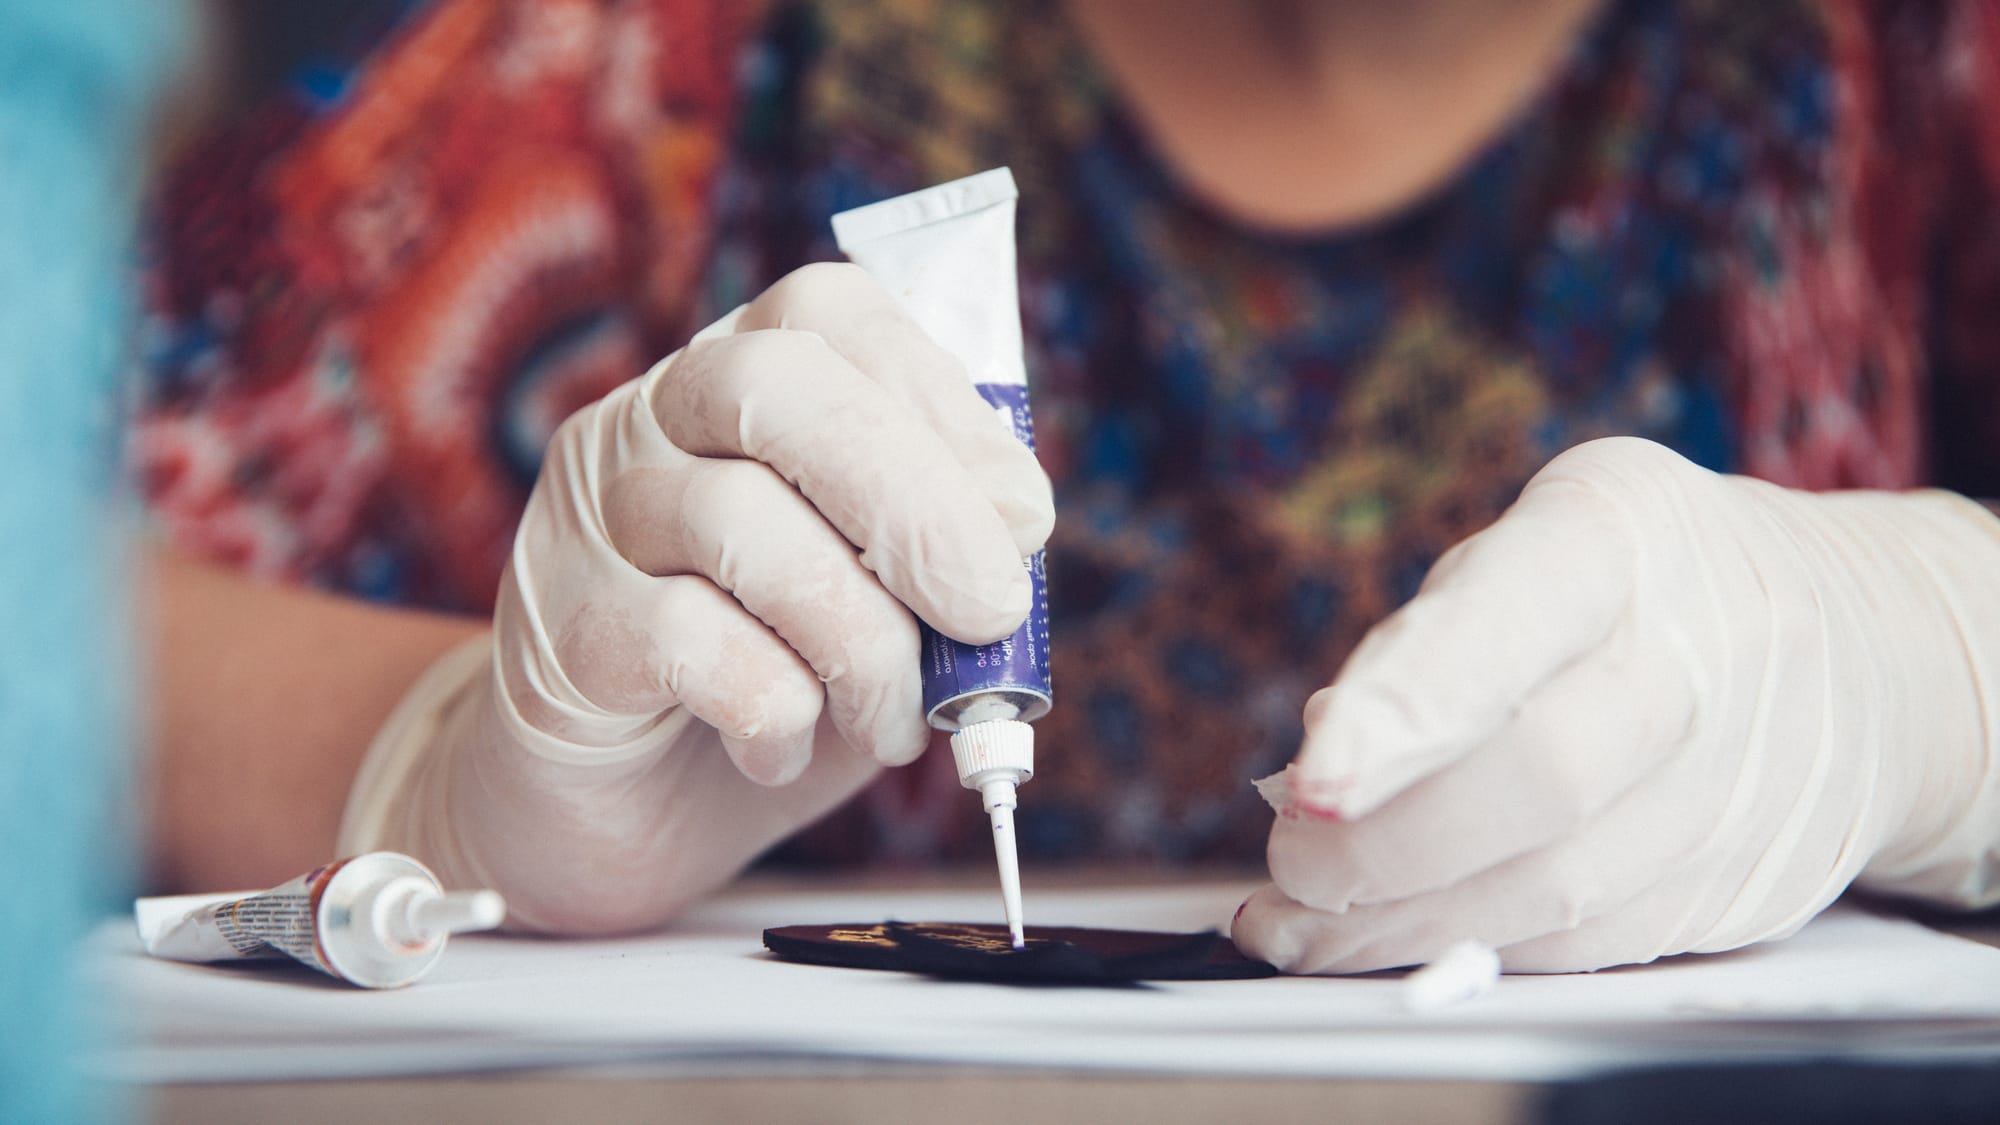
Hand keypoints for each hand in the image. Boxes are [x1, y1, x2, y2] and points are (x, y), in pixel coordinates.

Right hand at [337, 263, 1053, 932]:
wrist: (616, 815)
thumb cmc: (774, 687)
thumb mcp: (886, 608)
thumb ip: (942, 552)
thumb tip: (1015, 521)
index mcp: (737, 383)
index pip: (827, 316)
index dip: (943, 406)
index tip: (1023, 517)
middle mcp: (648, 423)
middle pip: (773, 384)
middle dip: (912, 499)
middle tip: (988, 611)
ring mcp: (591, 520)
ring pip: (735, 518)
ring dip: (858, 639)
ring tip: (892, 723)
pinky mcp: (561, 632)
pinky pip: (685, 638)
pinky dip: (773, 706)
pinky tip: (782, 747)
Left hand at [1233, 437, 1999, 972]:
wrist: (1867, 645)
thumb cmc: (1643, 585)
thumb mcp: (1539, 545)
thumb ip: (1430, 641)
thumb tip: (1322, 770)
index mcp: (1620, 538)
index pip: (1507, 626)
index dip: (1405, 714)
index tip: (1313, 783)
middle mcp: (1703, 658)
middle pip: (1538, 780)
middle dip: (1384, 847)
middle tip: (1291, 862)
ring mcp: (1740, 782)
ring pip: (1557, 889)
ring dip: (1405, 925)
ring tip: (1301, 926)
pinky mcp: (1745, 882)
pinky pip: (1590, 941)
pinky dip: (1474, 950)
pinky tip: (1393, 944)